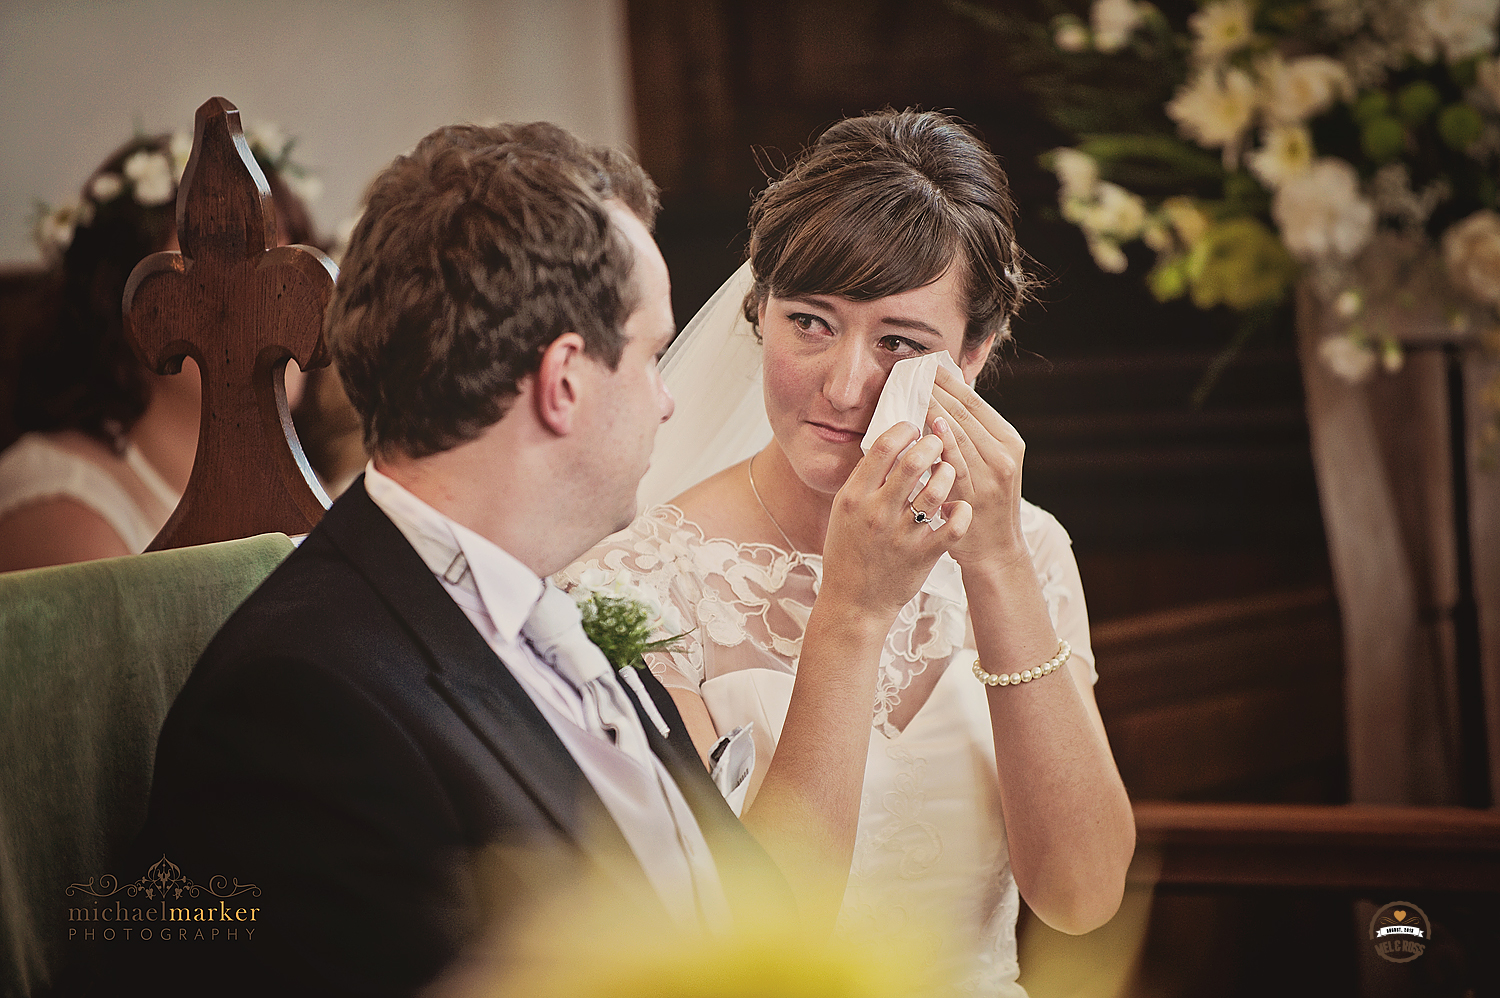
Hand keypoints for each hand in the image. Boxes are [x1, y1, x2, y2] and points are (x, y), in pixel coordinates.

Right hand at [818, 421, 970, 619]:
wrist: (854, 602)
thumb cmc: (849, 551)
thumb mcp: (844, 510)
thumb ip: (864, 478)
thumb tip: (888, 442)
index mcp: (854, 497)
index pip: (883, 447)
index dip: (905, 430)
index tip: (915, 429)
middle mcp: (877, 513)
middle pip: (914, 462)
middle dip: (933, 444)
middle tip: (938, 443)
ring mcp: (902, 535)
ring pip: (937, 489)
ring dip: (948, 473)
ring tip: (948, 471)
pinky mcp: (924, 555)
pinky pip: (954, 525)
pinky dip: (962, 510)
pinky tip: (958, 506)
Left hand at [927, 365, 1027, 571]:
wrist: (995, 550)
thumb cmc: (985, 502)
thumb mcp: (989, 463)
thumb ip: (972, 433)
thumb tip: (942, 396)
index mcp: (1008, 441)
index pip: (975, 402)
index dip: (949, 381)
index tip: (926, 365)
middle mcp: (1003, 456)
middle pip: (965, 413)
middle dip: (936, 390)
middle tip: (911, 372)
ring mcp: (989, 477)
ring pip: (958, 434)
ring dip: (932, 410)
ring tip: (910, 392)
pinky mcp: (973, 496)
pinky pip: (951, 465)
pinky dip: (936, 445)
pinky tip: (921, 430)